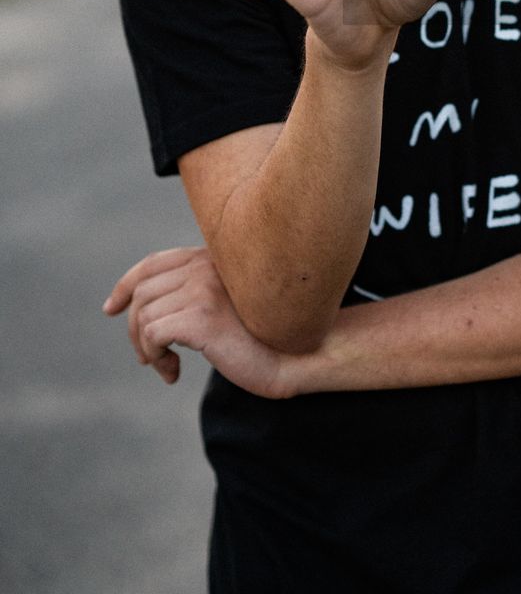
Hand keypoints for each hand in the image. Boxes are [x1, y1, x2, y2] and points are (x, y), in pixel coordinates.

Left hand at [103, 247, 288, 398]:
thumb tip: (141, 307)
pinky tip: (174, 373)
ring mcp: (204, 288)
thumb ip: (198, 291)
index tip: (111, 308)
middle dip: (134, 329)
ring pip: (143, 316)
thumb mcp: (229, 304)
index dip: (126, 284)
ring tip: (167, 367)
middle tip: (150, 359)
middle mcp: (207, 265)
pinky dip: (154, 356)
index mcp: (213, 258)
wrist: (297, 354)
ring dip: (146, 350)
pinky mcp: (202, 316)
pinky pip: (152, 334)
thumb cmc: (266, 335)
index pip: (154, 262)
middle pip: (142, 292)